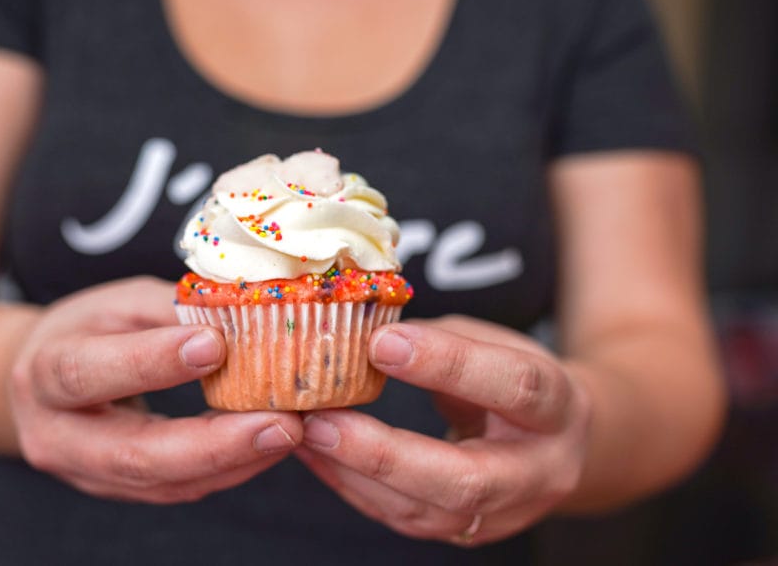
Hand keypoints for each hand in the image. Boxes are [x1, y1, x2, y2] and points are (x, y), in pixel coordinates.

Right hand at [8, 276, 301, 503]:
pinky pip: (177, 489)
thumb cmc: (87, 330)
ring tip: (289, 431)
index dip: (151, 362)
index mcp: (44, 372)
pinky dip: (229, 469)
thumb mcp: (118, 303)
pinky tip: (267, 445)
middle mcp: (56, 435)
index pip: (91, 373)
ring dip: (234, 461)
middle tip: (279, 422)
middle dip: (214, 443)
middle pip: (133, 454)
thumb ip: (169, 309)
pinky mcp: (118, 491)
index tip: (215, 345)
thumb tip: (239, 309)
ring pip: (163, 482)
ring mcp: (86, 474)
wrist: (43, 381)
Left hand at [295, 315, 590, 544]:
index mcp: (557, 407)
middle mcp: (538, 472)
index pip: (511, 387)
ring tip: (305, 433)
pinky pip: (402, 518)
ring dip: (354, 474)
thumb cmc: (514, 377)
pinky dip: (351, 486)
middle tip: (322, 420)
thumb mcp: (496, 345)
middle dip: (385, 454)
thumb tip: (361, 329)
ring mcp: (503, 514)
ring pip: (425, 511)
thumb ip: (442, 341)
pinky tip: (315, 454)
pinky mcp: (465, 532)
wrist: (556, 444)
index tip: (380, 342)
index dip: (447, 364)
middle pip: (465, 480)